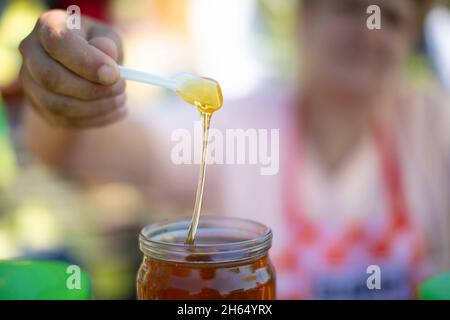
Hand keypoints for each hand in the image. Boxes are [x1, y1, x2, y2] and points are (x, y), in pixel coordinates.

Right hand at [19, 10, 126, 127]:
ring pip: (58, 105)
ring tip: (122, 99)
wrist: (85, 68)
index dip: (87, 62)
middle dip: (92, 89)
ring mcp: (31, 83)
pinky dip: (97, 119)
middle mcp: (32, 53)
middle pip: (52, 78)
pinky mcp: (40, 107)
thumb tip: (106, 52)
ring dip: (97, 107)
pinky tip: (116, 110)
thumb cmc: (99, 47)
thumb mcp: (109, 37)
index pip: (58, 43)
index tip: (114, 74)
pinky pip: (66, 120)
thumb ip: (108, 42)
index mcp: (49, 26)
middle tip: (122, 88)